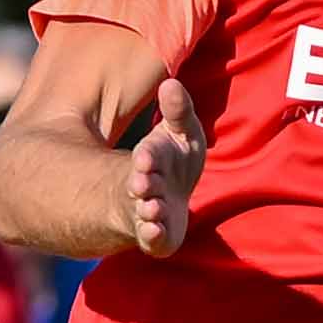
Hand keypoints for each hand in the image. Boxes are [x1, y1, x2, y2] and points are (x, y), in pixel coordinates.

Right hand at [106, 80, 207, 256]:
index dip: (146, 158)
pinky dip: (153, 236)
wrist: (166, 196)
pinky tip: (155, 232)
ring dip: (148, 211)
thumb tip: (172, 83)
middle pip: (142, 185)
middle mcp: (146, 186)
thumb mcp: (180, 132)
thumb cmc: (174, 159)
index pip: (147, 157)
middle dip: (142, 184)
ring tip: (152, 209)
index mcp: (150, 159)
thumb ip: (178, 111)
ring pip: (145, 213)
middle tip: (143, 185)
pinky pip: (153, 239)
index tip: (144, 158)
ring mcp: (149, 212)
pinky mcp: (157, 236)